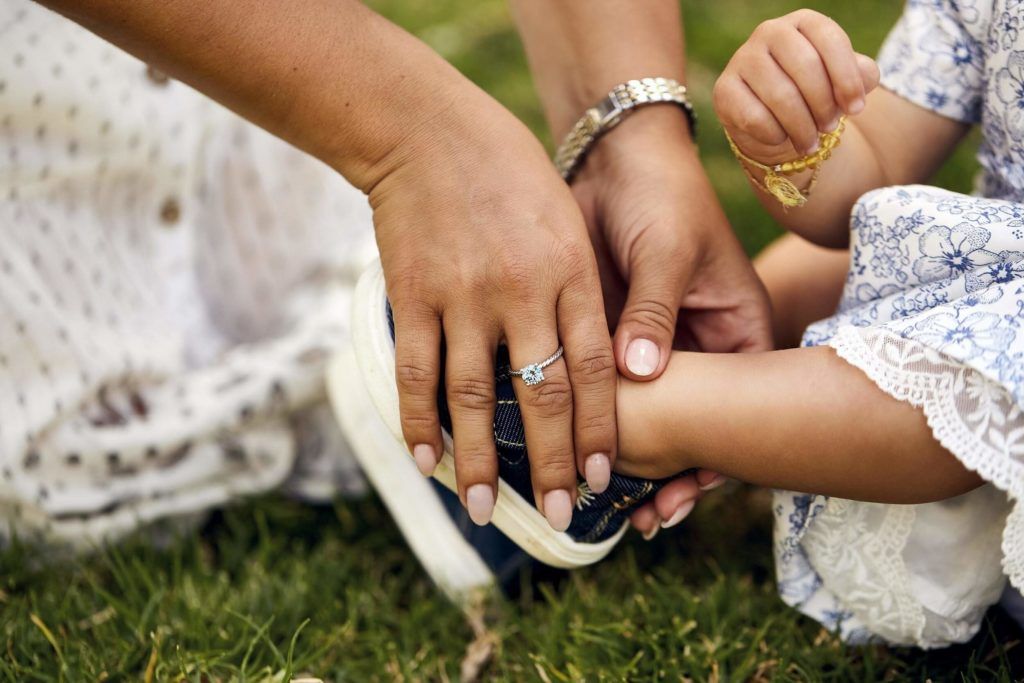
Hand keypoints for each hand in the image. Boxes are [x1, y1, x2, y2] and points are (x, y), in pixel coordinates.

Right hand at [368, 92, 617, 530]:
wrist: (432, 133)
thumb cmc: (512, 178)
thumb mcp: (566, 224)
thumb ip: (578, 294)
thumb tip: (593, 369)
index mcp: (570, 273)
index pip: (595, 370)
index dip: (600, 431)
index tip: (607, 479)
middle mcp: (522, 291)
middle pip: (543, 396)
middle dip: (554, 463)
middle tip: (562, 516)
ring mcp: (464, 295)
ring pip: (475, 397)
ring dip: (482, 461)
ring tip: (487, 510)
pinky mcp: (414, 295)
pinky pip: (417, 372)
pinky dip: (419, 422)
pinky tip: (426, 461)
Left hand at [569, 106, 771, 531]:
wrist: (614, 157)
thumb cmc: (661, 194)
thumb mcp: (668, 251)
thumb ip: (655, 311)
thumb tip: (643, 370)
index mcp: (736, 329)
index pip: (738, 409)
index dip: (716, 458)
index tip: (681, 497)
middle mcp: (699, 349)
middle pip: (694, 425)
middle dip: (667, 472)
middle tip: (639, 517)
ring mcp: (654, 347)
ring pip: (646, 417)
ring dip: (627, 456)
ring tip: (599, 497)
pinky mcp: (610, 338)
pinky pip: (603, 390)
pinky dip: (590, 419)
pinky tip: (567, 449)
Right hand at [713, 9, 879, 164]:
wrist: (774, 122)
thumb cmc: (813, 96)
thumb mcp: (843, 83)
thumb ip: (862, 75)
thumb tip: (864, 77)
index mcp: (803, 22)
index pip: (830, 40)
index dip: (847, 78)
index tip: (856, 110)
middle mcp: (770, 31)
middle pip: (806, 67)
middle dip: (824, 106)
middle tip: (829, 128)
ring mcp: (742, 58)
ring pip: (781, 96)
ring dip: (802, 127)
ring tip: (810, 142)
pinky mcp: (724, 89)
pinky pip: (755, 117)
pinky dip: (775, 134)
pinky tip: (781, 137)